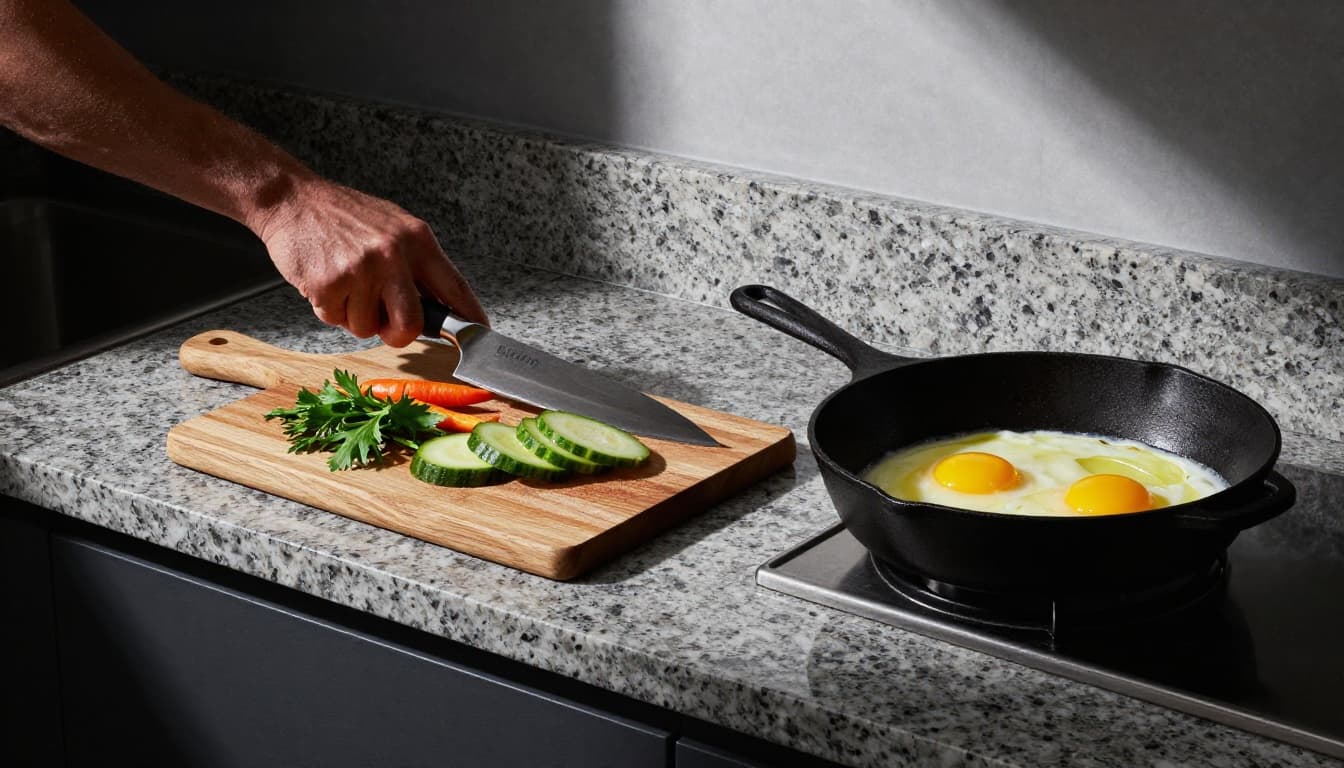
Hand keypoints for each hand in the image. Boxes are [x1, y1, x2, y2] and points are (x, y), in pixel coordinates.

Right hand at [254, 178, 487, 346]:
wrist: (291, 199)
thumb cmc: (343, 216)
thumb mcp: (393, 227)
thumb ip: (417, 264)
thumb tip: (441, 304)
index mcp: (417, 240)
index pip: (454, 287)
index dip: (469, 317)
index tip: (478, 334)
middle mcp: (393, 255)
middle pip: (413, 324)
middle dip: (399, 333)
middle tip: (385, 322)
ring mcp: (361, 270)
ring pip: (369, 328)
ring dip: (355, 316)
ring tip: (346, 283)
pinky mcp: (329, 284)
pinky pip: (337, 321)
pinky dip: (330, 309)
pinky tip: (326, 281)